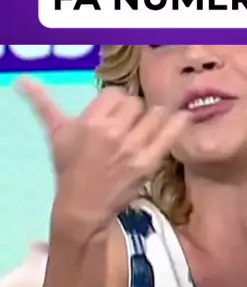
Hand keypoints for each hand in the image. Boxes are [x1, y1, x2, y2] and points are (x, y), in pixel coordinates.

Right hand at [19, 79, 188, 235]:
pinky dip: (178, 124)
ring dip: (154, 118)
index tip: (114, 115)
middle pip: (135, 103)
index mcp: (91, 121)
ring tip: (151, 126)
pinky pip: (169, 135)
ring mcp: (132, 148)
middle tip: (130, 126)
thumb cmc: (70, 168)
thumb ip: (42, 103)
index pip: (115, 94)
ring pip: (154, 115)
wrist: (83, 205)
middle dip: (133, 112)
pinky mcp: (147, 163)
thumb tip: (23, 80)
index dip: (116, 103)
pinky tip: (183, 118)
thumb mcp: (56, 134)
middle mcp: (112, 132)